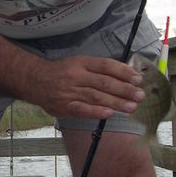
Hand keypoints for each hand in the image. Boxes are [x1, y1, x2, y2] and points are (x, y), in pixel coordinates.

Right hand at [24, 54, 144, 119]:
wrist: (35, 81)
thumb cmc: (62, 72)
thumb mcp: (78, 63)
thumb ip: (98, 69)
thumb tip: (125, 75)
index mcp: (81, 62)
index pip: (106, 66)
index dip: (123, 72)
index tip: (138, 79)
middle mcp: (75, 76)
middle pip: (104, 83)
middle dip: (125, 90)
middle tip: (140, 95)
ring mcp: (69, 92)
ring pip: (96, 97)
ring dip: (116, 103)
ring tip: (132, 107)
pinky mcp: (64, 106)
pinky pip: (82, 109)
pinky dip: (97, 112)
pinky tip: (110, 113)